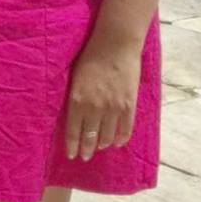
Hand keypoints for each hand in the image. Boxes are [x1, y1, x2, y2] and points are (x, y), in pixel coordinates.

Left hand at [62, 36, 141, 161]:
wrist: (115, 44)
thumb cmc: (90, 56)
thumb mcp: (74, 76)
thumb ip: (74, 96)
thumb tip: (72, 112)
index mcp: (77, 99)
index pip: (73, 130)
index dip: (72, 145)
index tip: (71, 155)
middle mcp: (94, 107)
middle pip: (90, 136)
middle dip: (86, 149)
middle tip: (84, 157)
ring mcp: (113, 107)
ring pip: (107, 135)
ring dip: (102, 144)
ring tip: (99, 149)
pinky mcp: (129, 105)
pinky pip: (125, 128)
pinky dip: (120, 138)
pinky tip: (116, 142)